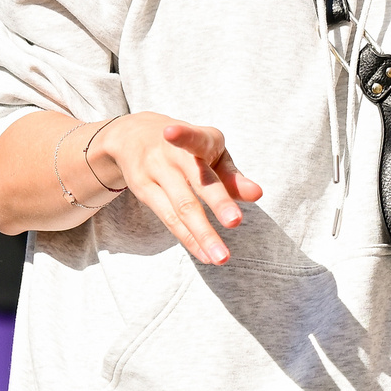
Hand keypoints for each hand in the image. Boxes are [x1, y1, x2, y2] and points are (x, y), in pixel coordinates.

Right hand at [91, 113, 264, 264]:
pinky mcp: (143, 191)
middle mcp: (170, 154)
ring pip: (180, 208)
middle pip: (194, 182)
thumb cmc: (187, 148)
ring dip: (203, 235)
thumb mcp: (211, 153)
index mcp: (195, 139)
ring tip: (221, 257)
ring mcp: (154, 173)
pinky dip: (190, 239)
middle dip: (216, 202)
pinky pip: (170, 220)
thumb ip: (233, 176)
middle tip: (235, 222)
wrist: (133, 137)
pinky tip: (205, 255)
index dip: (182, 134)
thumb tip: (256, 194)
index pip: (190, 136)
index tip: (171, 132)